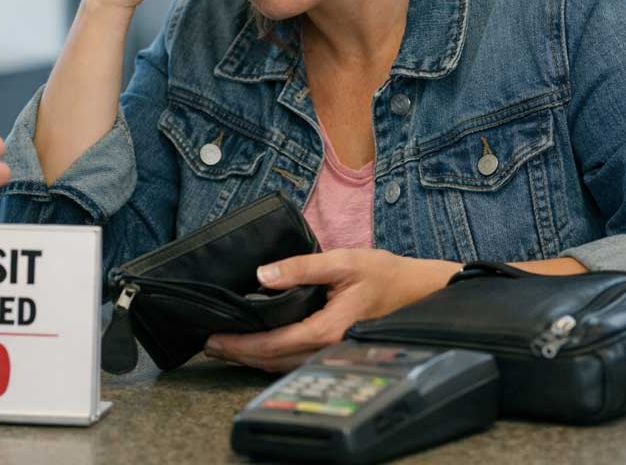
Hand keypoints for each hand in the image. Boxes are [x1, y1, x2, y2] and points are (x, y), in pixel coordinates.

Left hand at [204, 250, 459, 371]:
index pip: (274, 343)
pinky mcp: (333, 349)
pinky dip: (271, 357)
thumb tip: (263, 274)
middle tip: (208, 344)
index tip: (214, 338)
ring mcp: (331, 353)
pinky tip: (257, 347)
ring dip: (252, 358)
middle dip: (239, 354)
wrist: (417, 292)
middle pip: (274, 360)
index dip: (241, 344)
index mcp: (328, 329)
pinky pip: (296, 360)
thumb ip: (301, 267)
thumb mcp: (343, 261)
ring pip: (283, 364)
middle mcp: (328, 349)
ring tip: (224, 347)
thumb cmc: (382, 275)